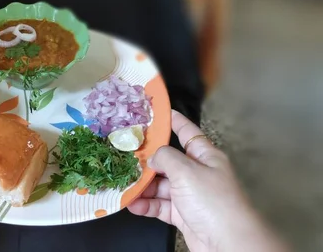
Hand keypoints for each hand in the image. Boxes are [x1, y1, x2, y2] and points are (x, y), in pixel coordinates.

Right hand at [128, 110, 285, 251]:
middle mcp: (198, 173)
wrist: (227, 241)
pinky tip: (132, 204)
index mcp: (205, 156)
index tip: (158, 112)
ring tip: (124, 184)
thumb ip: (166, 157)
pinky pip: (160, 205)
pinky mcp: (183, 215)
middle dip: (147, 160)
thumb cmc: (213, 201)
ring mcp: (190, 195)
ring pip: (161, 185)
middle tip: (125, 155)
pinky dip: (147, 205)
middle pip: (168, 161)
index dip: (174, 121)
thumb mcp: (187, 171)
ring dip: (143, 186)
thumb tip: (152, 156)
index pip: (187, 132)